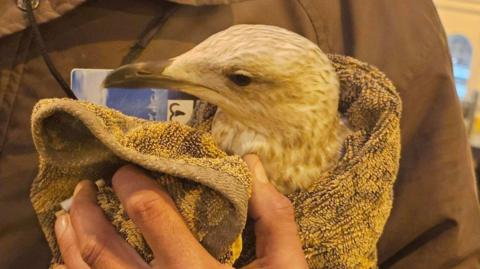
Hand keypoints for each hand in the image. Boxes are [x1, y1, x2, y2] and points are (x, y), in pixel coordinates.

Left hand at [54, 154, 307, 268]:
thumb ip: (272, 217)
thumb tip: (252, 165)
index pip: (150, 213)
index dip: (131, 183)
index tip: (125, 169)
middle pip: (103, 245)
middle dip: (89, 209)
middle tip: (87, 185)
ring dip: (70, 239)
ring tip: (68, 213)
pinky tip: (66, 258)